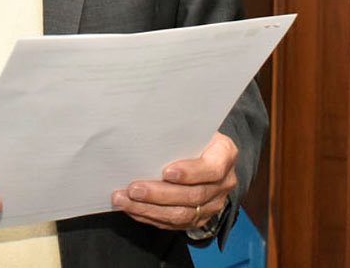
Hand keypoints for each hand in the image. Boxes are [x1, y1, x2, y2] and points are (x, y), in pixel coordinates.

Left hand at [111, 132, 237, 230]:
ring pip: (182, 215)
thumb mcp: (190, 127)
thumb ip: (175, 131)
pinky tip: (132, 209)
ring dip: (149, 209)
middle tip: (133, 189)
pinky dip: (150, 216)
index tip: (165, 172)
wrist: (205, 151)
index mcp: (224, 155)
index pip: (211, 169)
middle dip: (159, 195)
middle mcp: (223, 183)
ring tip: (124, 201)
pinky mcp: (200, 218)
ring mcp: (213, 204)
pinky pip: (174, 224)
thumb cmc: (191, 135)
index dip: (189, 173)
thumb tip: (143, 128)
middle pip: (193, 196)